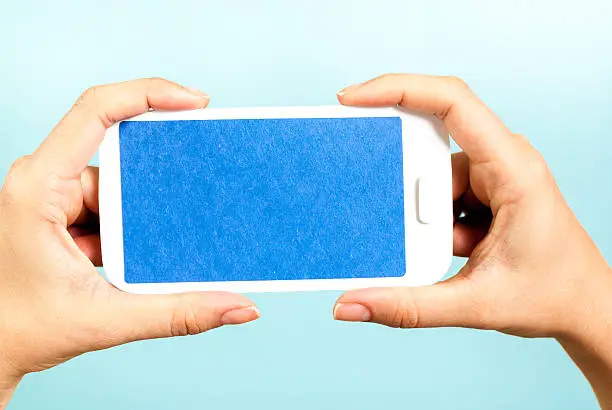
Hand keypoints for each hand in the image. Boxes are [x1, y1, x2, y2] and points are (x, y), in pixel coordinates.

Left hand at [0, 78, 259, 407]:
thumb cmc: (21, 330)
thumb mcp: (105, 320)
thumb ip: (178, 314)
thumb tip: (239, 306)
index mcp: (38, 188)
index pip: (95, 111)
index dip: (148, 93)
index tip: (196, 102)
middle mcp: (45, 181)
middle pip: (117, 147)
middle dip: (164, 164)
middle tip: (206, 168)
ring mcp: (57, 196)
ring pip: (120, 181)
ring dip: (152, 203)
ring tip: (181, 222)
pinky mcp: (68, 213)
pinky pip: (115, 202)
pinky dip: (141, 220)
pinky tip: (158, 240)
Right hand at [332, 74, 611, 404]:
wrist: (585, 308)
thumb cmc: (553, 295)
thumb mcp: (477, 304)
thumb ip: (409, 307)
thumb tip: (352, 304)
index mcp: (512, 169)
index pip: (453, 102)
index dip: (399, 89)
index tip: (352, 100)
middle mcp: (502, 161)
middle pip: (433, 145)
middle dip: (411, 188)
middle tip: (418, 229)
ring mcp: (492, 175)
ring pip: (433, 176)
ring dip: (426, 217)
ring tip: (451, 252)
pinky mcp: (483, 192)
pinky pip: (441, 194)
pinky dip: (433, 223)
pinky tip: (453, 251)